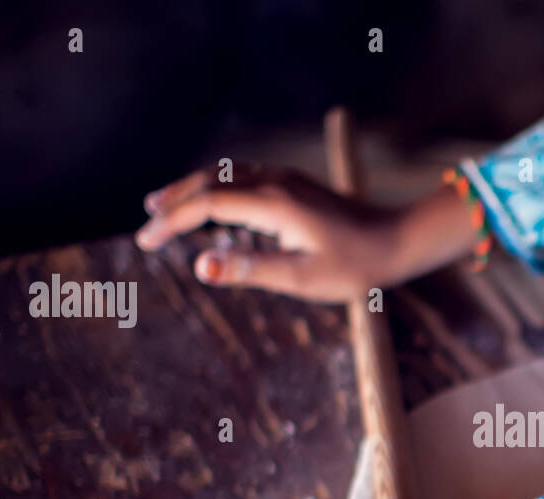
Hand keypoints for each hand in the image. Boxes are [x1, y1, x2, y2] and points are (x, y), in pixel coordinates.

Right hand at [135, 164, 398, 301]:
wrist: (397, 240)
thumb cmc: (353, 266)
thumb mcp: (301, 278)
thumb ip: (249, 270)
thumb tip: (200, 266)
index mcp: (272, 204)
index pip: (205, 205)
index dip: (171, 222)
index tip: (147, 241)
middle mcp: (275, 182)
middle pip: (209, 181)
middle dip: (173, 201)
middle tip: (146, 224)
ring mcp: (286, 179)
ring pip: (225, 175)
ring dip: (192, 189)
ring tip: (165, 206)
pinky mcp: (295, 184)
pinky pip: (243, 177)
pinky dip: (216, 188)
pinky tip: (214, 204)